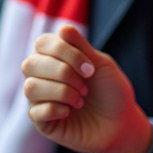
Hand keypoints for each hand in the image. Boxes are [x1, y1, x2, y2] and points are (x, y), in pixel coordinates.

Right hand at [21, 25, 152, 152]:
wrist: (122, 124)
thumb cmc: (111, 92)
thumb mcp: (101, 64)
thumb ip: (81, 47)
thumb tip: (62, 28)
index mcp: (55, 58)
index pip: (42, 43)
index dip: (64, 51)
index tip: (90, 67)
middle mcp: (43, 77)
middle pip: (30, 64)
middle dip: (62, 72)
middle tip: (85, 85)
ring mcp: (40, 100)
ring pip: (30, 87)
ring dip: (61, 92)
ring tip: (80, 99)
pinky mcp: (43, 123)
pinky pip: (35, 112)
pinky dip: (56, 109)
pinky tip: (71, 112)